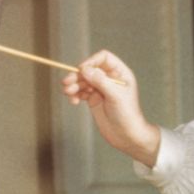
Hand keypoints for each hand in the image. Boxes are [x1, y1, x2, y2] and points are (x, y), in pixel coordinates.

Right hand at [60, 50, 159, 166]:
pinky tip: (73, 101)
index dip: (91, 61)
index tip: (82, 70)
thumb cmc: (127, 115)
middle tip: (66, 82)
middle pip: (90, 69)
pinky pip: (81, 92)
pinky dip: (75, 94)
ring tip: (68, 93)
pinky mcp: (94, 99)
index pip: (104, 58)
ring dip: (74, 85)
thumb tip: (85, 69)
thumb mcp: (115, 96)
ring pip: (83, 81)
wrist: (126, 136)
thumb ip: (101, 81)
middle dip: (78, 75)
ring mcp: (101, 88)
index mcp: (120, 73)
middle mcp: (110, 78)